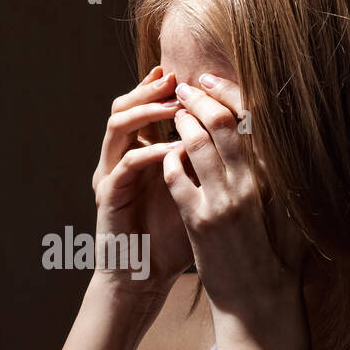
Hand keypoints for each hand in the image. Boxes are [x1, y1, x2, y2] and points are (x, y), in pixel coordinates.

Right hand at [91, 66, 194, 293]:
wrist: (142, 276)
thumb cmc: (170, 237)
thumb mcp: (192, 192)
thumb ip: (203, 164)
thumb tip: (241, 136)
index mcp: (136, 152)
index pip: (143, 107)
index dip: (161, 87)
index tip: (190, 74)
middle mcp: (118, 157)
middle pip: (124, 106)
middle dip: (150, 89)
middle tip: (176, 78)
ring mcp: (109, 174)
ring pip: (117, 126)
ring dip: (147, 112)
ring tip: (176, 106)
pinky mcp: (108, 195)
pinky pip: (126, 164)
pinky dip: (150, 152)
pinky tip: (173, 148)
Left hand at [162, 75, 308, 320]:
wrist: (260, 302)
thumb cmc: (278, 259)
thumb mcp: (291, 211)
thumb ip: (282, 178)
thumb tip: (279, 143)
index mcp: (274, 178)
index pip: (252, 121)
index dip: (230, 94)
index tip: (213, 80)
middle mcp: (251, 185)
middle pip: (223, 123)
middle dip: (201, 98)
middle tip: (186, 86)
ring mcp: (224, 202)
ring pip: (197, 144)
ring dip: (181, 122)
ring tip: (173, 113)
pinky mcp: (200, 222)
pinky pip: (177, 177)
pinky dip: (169, 160)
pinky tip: (166, 155)